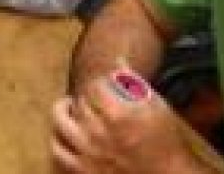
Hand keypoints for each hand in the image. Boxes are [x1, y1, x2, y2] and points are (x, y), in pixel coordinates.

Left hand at [50, 74, 202, 173]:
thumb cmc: (166, 141)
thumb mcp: (156, 106)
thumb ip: (134, 82)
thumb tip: (117, 60)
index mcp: (118, 114)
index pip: (94, 86)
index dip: (99, 82)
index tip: (105, 85)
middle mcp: (99, 133)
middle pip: (79, 102)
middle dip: (86, 96)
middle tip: (94, 97)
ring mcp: (88, 153)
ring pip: (60, 122)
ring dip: (63, 110)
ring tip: (70, 107)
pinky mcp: (83, 170)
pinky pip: (57, 151)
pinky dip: (57, 138)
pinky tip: (65, 133)